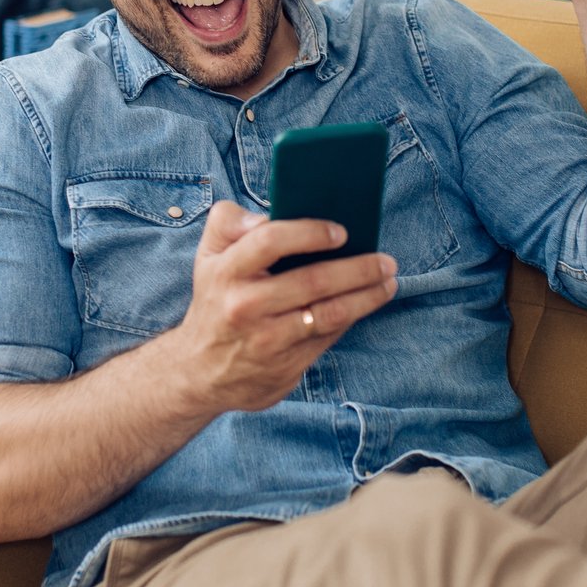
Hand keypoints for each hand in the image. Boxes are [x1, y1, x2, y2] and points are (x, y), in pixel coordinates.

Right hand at [165, 202, 397, 415]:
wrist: (198, 372)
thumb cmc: (215, 301)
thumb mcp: (208, 256)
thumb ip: (228, 222)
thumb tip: (265, 215)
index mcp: (226, 272)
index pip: (270, 241)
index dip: (310, 233)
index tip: (341, 231)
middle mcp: (245, 306)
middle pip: (314, 281)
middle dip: (359, 268)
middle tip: (386, 260)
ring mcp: (267, 340)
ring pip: (329, 314)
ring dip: (367, 296)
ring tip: (388, 282)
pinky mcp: (284, 367)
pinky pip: (328, 337)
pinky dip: (351, 319)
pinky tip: (365, 304)